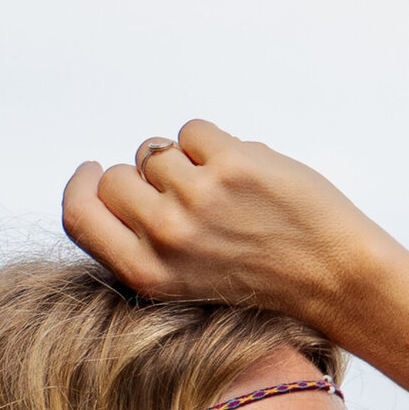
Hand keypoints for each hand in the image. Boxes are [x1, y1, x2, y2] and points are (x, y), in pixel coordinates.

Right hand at [61, 120, 383, 330]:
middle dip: (140, 177)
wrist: (330, 275)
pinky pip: (193, 130)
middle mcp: (165, 237)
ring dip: (185, 161)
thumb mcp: (184, 278)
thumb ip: (144, 236)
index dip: (80, 186)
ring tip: (222, 191)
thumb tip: (123, 173)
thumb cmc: (258, 276)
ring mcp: (197, 198)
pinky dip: (212, 143)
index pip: (78, 216)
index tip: (92, 170)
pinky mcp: (230, 164)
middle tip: (179, 190)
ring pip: (157, 153)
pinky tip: (240, 172)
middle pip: (115, 178)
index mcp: (146, 274)